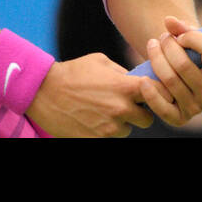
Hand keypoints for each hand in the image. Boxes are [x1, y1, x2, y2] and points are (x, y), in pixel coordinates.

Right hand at [25, 53, 153, 137]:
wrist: (42, 92)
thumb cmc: (72, 73)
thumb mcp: (101, 62)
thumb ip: (123, 73)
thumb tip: (138, 79)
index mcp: (125, 87)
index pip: (159, 93)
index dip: (158, 93)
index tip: (153, 93)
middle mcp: (121, 108)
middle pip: (147, 118)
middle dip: (140, 112)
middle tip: (128, 106)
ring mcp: (108, 127)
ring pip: (128, 130)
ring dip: (122, 123)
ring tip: (105, 112)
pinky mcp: (95, 139)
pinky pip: (110, 138)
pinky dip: (106, 132)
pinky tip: (94, 120)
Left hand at [139, 15, 201, 127]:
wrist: (187, 85)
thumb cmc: (193, 59)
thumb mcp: (195, 44)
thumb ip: (184, 29)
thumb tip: (168, 20)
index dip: (192, 37)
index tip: (181, 34)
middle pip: (184, 64)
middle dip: (168, 46)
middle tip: (162, 38)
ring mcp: (197, 107)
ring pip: (169, 80)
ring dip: (156, 59)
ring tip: (152, 46)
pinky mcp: (180, 119)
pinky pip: (162, 106)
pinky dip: (150, 92)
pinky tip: (143, 78)